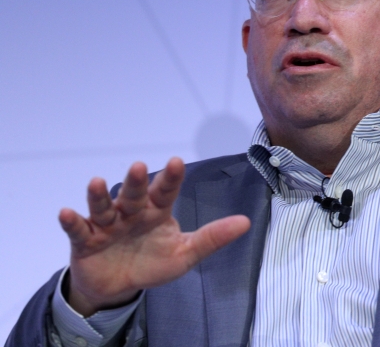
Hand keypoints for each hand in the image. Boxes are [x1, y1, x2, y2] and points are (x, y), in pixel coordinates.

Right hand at [58, 157, 250, 316]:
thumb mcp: (185, 254)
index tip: (176, 161)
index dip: (170, 178)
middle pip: (133, 195)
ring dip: (99, 196)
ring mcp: (107, 225)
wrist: (119, 286)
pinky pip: (78, 230)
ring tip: (96, 182)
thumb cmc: (153, 263)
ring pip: (103, 207)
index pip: (165, 192)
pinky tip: (66, 212)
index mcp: (156, 212)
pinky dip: (71, 222)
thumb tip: (246, 222)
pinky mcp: (86, 241)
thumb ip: (213, 237)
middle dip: (134, 182)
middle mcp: (131, 213)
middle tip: (138, 166)